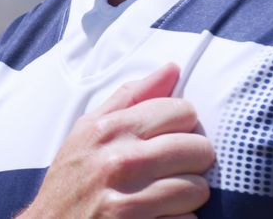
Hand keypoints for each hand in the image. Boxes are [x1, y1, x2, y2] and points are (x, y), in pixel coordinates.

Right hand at [19, 64, 213, 218]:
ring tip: (161, 197)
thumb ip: (131, 97)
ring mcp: (128, 201)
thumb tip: (173, 68)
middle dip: (191, 162)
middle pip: (199, 149)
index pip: (182, 111)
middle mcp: (118, 161)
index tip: (167, 140)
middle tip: (169, 172)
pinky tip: (156, 218)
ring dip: (186, 198)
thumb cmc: (73, 179)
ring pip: (199, 189)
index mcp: (108, 129)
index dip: (182, 127)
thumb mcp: (88, 131)